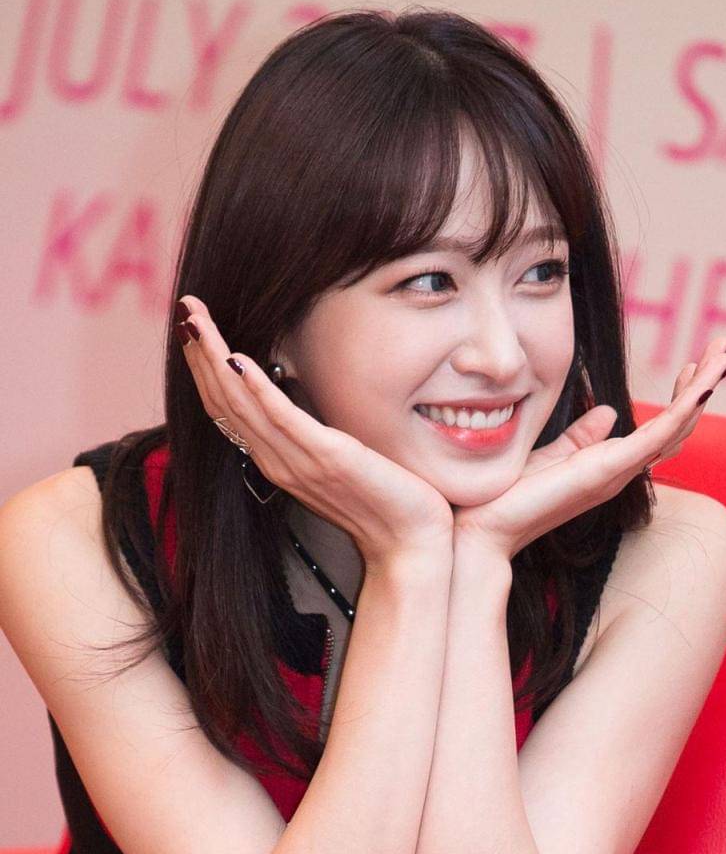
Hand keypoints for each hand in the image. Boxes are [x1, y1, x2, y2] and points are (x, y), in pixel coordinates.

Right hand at [175, 296, 453, 569]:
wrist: (411, 545)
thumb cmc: (384, 503)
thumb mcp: (339, 463)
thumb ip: (314, 438)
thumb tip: (305, 405)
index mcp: (277, 461)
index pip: (227, 409)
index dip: (206, 368)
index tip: (195, 328)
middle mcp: (277, 462)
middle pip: (223, 401)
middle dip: (201, 352)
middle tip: (186, 308)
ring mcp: (298, 462)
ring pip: (241, 404)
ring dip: (215, 359)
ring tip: (198, 320)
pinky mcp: (327, 458)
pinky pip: (283, 419)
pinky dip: (258, 389)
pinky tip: (238, 359)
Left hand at [452, 336, 725, 562]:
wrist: (484, 529)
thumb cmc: (508, 498)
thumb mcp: (548, 456)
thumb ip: (579, 437)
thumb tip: (607, 412)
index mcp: (608, 465)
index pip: (658, 430)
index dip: (679, 398)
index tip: (689, 365)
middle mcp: (621, 470)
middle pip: (677, 428)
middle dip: (700, 388)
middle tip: (720, 351)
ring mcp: (618, 472)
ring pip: (676, 428)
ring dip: (701, 391)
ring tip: (721, 355)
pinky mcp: (607, 470)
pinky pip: (657, 436)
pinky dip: (682, 409)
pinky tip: (700, 385)